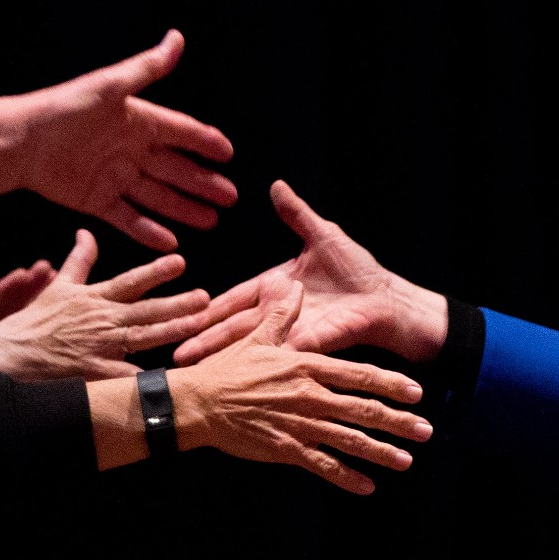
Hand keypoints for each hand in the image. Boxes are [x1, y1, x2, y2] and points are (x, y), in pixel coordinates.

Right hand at [0, 228, 209, 380]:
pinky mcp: (94, 372)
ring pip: (143, 338)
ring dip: (172, 331)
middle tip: (206, 297)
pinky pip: (125, 378)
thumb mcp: (59, 286)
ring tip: (199, 325)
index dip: (156, 271)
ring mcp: (100, 347)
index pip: (131, 281)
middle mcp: (103, 320)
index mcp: (96, 299)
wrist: (7, 355)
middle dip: (177, 303)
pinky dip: (146, 379)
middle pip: (146, 310)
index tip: (180, 260)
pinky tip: (170, 379)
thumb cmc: (35, 321)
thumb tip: (87, 232)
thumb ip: (79, 260)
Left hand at [15, 29, 236, 251]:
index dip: (204, 142)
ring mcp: (115, 177)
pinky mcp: (97, 201)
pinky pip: (129, 219)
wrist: (23, 142)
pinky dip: (149, 231)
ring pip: (158, 197)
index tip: (228, 153)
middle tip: (230, 197)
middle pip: (175, 169)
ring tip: (211, 221)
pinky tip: (171, 242)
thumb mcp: (111, 86)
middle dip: (203, 183)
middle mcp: (130, 150)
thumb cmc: (65, 109)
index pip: (180, 132)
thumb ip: (147, 69)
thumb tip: (176, 39)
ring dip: (184, 208)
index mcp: (138, 121)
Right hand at [169, 276, 432, 494]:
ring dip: (381, 451)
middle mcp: (310, 395)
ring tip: (407, 460)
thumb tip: (295, 285)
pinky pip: (322, 465)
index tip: (416, 391)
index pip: (359, 375)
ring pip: (350, 439)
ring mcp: (300, 423)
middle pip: (364, 409)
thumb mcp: (256, 337)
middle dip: (398, 421)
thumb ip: (282, 314)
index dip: (391, 384)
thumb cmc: (226, 370)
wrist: (197, 401)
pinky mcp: (286, 447)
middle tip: (426, 429)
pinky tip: (367, 487)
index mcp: (307, 367)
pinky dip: (346, 477)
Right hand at [174, 180, 447, 365]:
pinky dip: (252, 366)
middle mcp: (276, 315)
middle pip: (231, 326)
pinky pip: (273, 358)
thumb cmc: (359, 271)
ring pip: (246, 346)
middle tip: (171, 348)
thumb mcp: (323, 235)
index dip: (208, 307)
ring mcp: (289, 335)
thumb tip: (276, 185)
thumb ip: (297, 214)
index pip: (233, 299)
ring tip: (188, 364)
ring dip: (218, 355)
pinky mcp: (305, 349)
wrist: (387, 301)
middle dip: (201, 337)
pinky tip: (228, 375)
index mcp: (274, 288)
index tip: (181, 313)